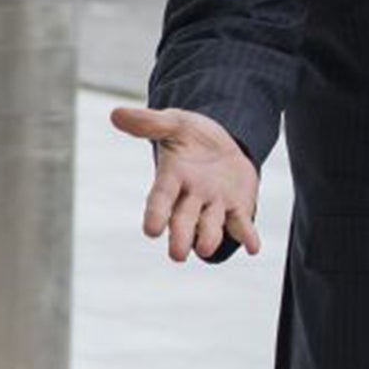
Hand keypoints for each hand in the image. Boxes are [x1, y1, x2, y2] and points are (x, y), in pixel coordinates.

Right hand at [111, 106, 261, 262]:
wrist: (221, 141)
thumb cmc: (190, 135)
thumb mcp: (173, 123)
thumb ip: (149, 122)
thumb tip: (116, 113)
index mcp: (172, 178)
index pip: (160, 199)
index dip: (156, 214)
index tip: (150, 230)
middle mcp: (191, 197)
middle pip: (184, 220)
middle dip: (180, 236)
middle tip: (177, 255)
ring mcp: (214, 205)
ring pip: (210, 225)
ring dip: (209, 237)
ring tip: (205, 249)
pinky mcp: (237, 207)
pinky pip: (241, 224)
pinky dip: (247, 236)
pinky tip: (253, 247)